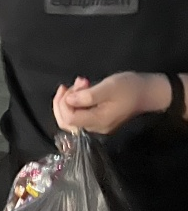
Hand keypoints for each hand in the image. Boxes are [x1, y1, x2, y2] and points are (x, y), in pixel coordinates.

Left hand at [54, 72, 171, 134]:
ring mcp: (96, 125)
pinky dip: (75, 101)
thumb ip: (88, 96)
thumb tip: (68, 100)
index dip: (63, 103)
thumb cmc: (130, 88)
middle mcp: (95, 127)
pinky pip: (78, 113)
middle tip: (73, 84)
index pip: (69, 118)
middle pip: (65, 121)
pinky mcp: (97, 119)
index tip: (70, 86)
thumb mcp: (109, 87)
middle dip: (62, 101)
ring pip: (70, 117)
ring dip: (69, 98)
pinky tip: (83, 88)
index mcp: (98, 121)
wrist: (148, 92)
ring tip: (82, 82)